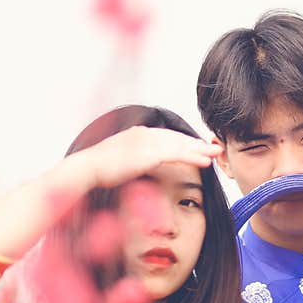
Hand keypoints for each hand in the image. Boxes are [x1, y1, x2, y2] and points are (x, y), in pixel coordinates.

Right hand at [86, 126, 220, 188]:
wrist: (87, 168)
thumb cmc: (98, 169)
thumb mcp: (118, 159)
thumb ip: (131, 158)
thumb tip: (134, 163)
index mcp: (138, 133)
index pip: (166, 136)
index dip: (183, 142)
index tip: (196, 147)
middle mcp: (145, 133)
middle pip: (176, 138)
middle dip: (196, 143)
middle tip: (213, 147)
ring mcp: (147, 142)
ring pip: (180, 145)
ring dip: (200, 150)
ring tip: (215, 153)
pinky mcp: (150, 153)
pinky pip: (177, 155)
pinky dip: (193, 157)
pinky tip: (205, 161)